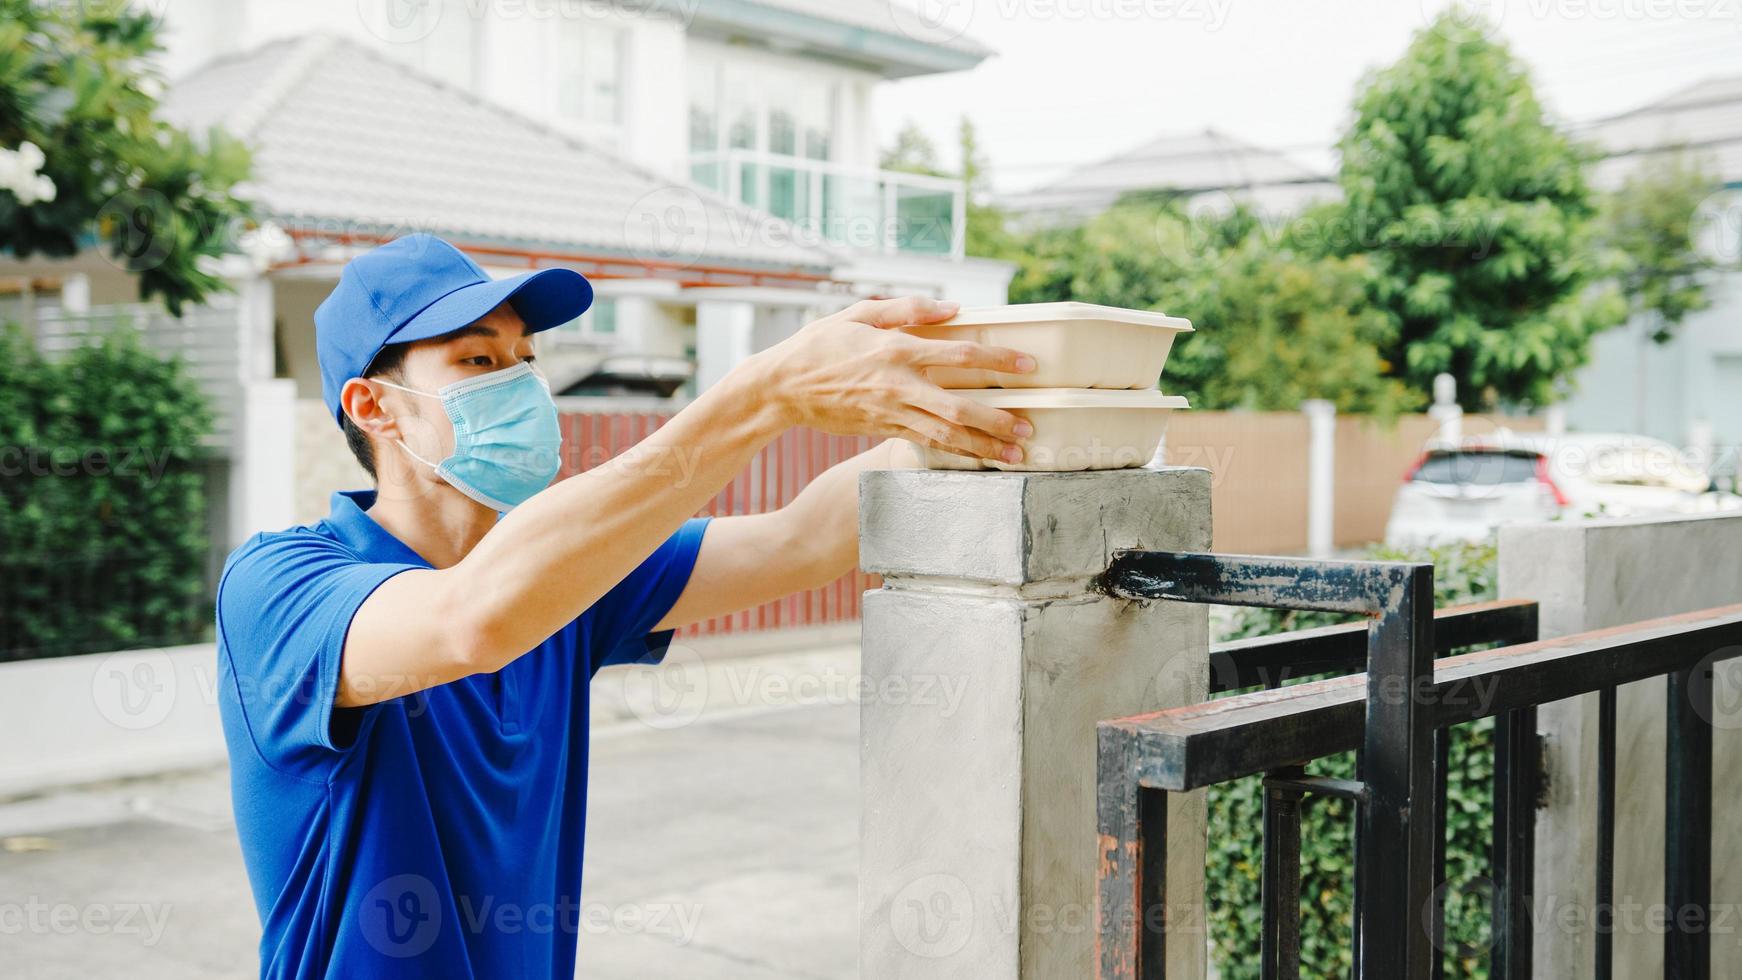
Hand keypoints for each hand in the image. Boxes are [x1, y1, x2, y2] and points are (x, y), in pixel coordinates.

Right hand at [747, 296, 1037, 463]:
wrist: (782, 387)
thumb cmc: (820, 344)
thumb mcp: (859, 313)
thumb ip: (907, 308)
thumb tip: (952, 308)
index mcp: (896, 349)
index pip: (960, 353)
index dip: (997, 359)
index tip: (1027, 365)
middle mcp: (898, 385)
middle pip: (958, 407)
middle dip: (997, 420)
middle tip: (1028, 427)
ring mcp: (891, 412)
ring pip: (945, 435)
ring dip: (982, 447)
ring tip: (1014, 456)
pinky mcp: (883, 429)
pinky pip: (926, 444)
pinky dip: (955, 453)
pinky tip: (978, 458)